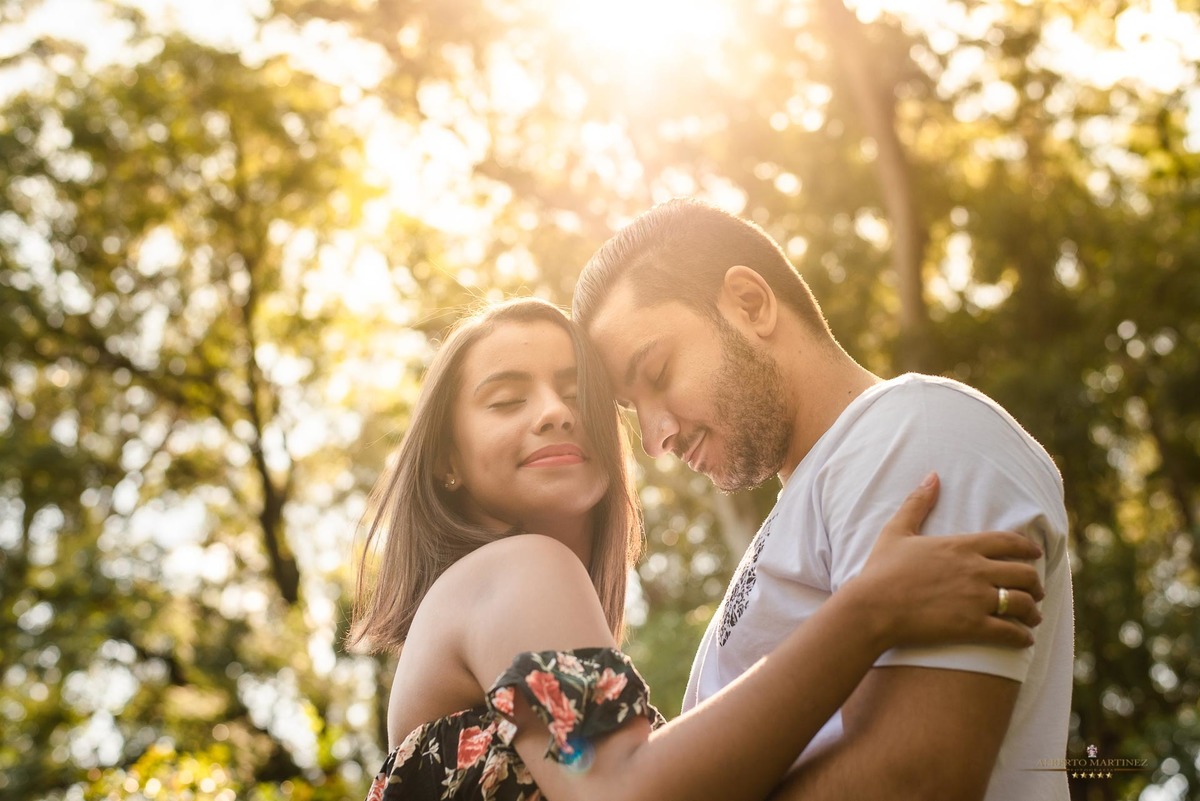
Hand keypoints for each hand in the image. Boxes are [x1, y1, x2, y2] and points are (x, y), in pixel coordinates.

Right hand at [854, 472, 1044, 650]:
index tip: (1036, 555)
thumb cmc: (881, 570)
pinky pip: (1010, 633)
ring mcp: (976, 599)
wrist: (872, 608)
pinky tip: (1024, 639)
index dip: (1028, 548)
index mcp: (961, 546)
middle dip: (1035, 583)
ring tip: (1032, 617)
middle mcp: (975, 570)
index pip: (1009, 542)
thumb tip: (932, 476)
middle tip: (1035, 591)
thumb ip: (917, 503)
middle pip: (1024, 574)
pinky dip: (1022, 637)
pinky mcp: (972, 626)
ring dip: (1032, 611)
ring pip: (1022, 603)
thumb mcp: (896, 531)